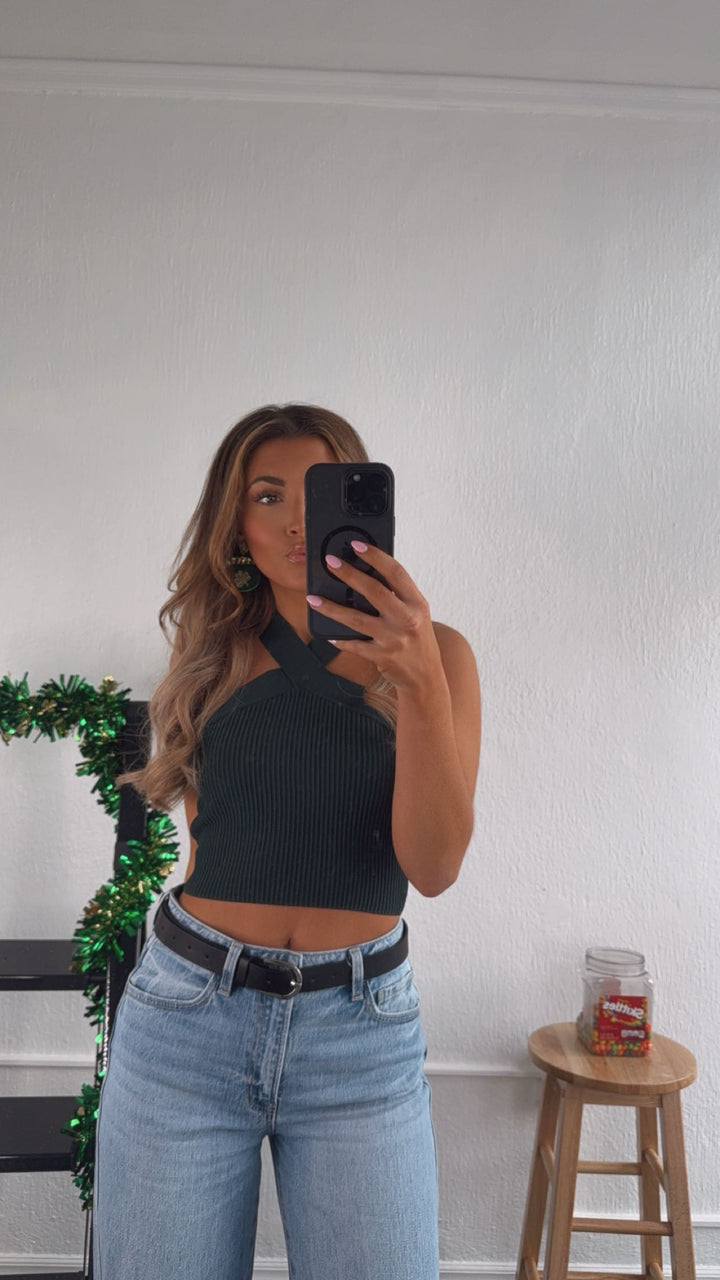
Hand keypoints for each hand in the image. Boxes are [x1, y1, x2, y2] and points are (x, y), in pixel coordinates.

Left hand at [306, 541, 442, 691]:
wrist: (426, 676)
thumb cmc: (417, 638)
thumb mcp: (415, 613)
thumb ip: (397, 595)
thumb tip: (364, 572)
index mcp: (417, 603)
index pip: (396, 572)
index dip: (375, 556)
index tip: (356, 544)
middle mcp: (408, 619)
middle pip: (374, 591)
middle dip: (349, 574)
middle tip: (330, 562)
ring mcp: (394, 639)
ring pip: (356, 619)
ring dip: (331, 608)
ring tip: (312, 599)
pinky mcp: (382, 656)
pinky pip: (354, 644)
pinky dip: (340, 638)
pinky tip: (329, 633)